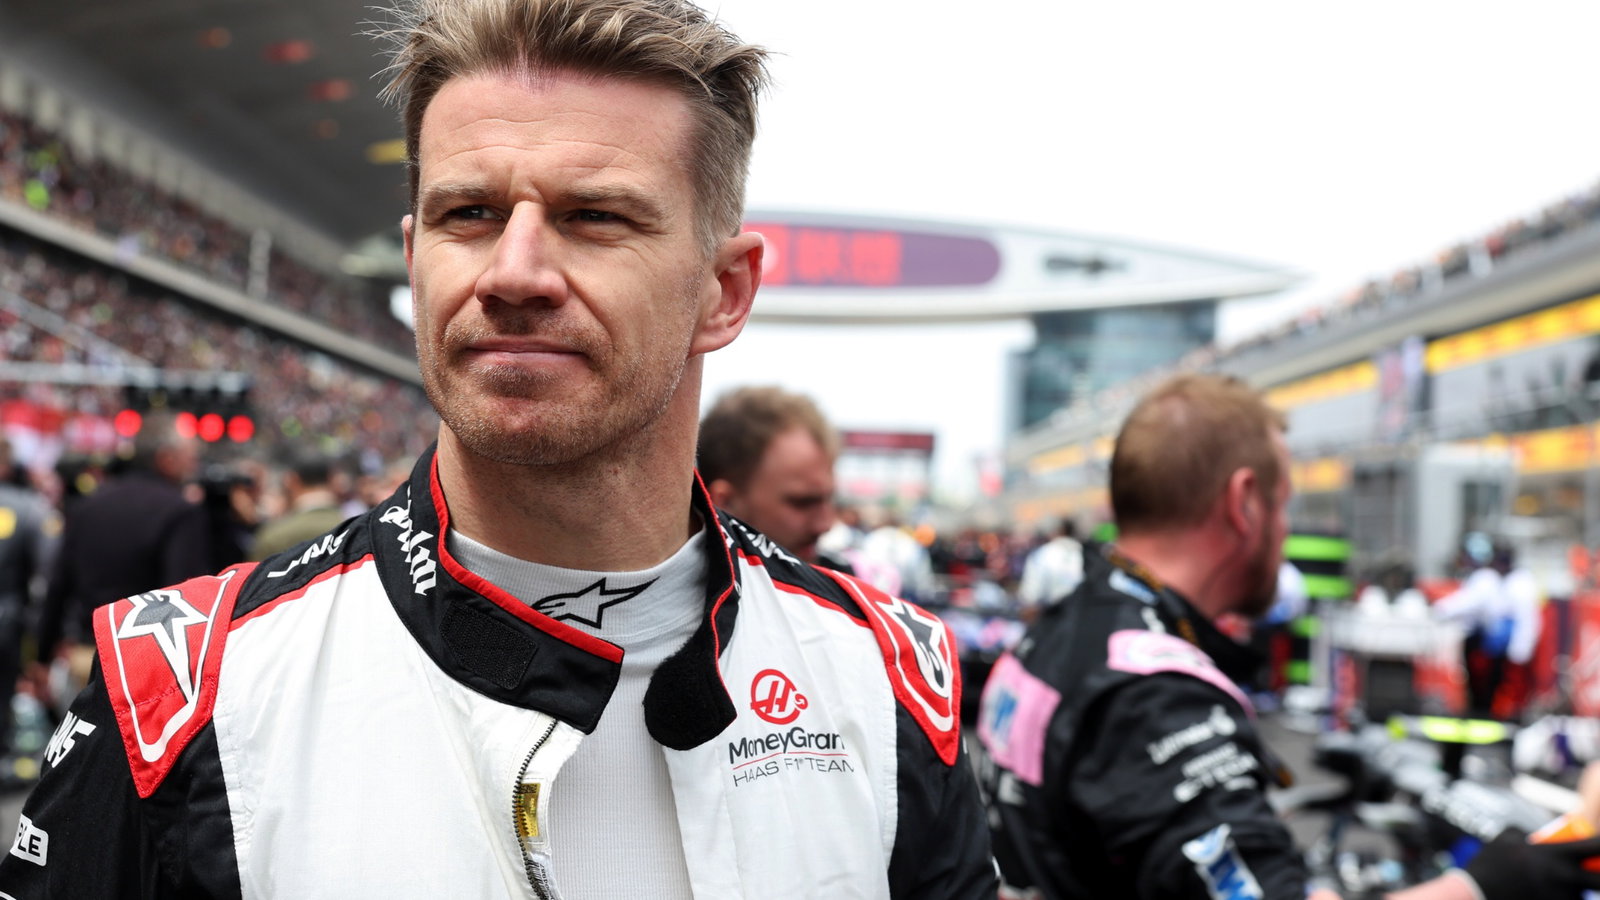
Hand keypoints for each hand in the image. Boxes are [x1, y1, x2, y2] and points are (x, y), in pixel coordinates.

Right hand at [1462, 832, 1599, 899]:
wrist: (1475, 895)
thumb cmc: (1490, 864)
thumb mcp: (1506, 838)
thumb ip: (1528, 834)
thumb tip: (1536, 836)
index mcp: (1557, 854)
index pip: (1597, 846)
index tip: (1599, 847)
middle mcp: (1566, 878)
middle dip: (1599, 877)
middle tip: (1592, 874)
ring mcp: (1563, 899)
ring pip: (1579, 896)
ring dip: (1570, 892)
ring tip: (1541, 886)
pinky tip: (1535, 896)